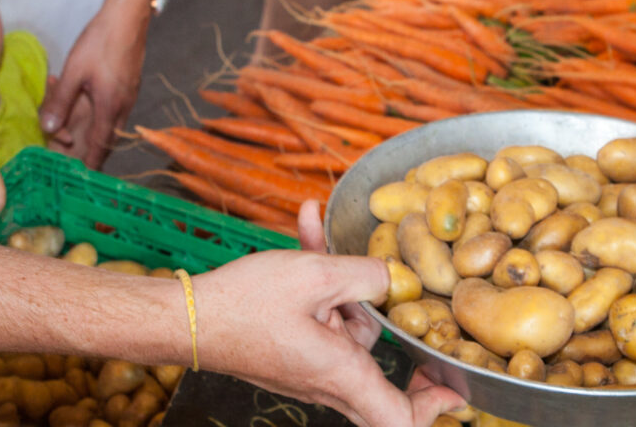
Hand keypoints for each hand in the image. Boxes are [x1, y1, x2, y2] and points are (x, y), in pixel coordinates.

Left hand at [40, 0, 149, 168]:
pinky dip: (95, 113)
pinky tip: (79, 103)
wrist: (128, 16)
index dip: (91, 164)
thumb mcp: (74, 72)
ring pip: (108, 124)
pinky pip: (111, 109)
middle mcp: (122, 107)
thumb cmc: (100, 42)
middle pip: (105, 139)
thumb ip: (60, 101)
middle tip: (68, 157)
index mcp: (110, 108)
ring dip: (90, 131)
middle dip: (87, 150)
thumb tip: (48, 127)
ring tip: (70, 134)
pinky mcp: (128, 85)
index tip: (82, 179)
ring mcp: (127, 96)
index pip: (100, 146)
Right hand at [195, 201, 464, 426]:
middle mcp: (329, 380)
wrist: (185, 316)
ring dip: (346, 292)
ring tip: (321, 243)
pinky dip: (319, 285)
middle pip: (382, 384)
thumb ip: (367, 276)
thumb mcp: (316, 276)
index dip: (434, 409)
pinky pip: (320, 320)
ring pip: (351, 334)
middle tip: (414, 318)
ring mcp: (309, 367)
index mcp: (342, 373)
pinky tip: (307, 228)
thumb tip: (393, 278)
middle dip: (403, 349)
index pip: (400, 421)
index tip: (450, 383)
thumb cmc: (245, 304)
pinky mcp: (292, 350)